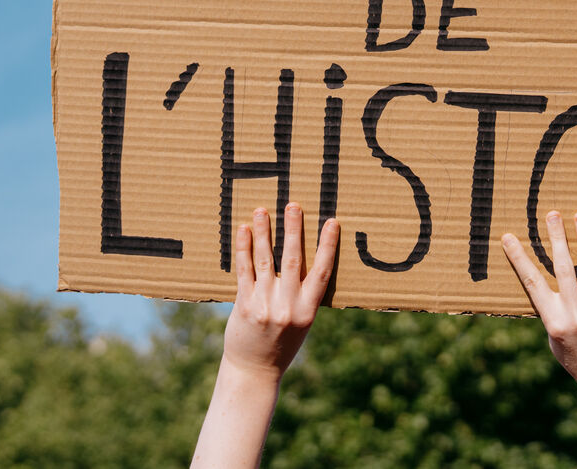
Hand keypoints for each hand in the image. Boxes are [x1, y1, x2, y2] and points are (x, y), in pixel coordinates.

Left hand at [222, 202, 339, 379]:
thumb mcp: (302, 323)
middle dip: (293, 230)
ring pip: (266, 261)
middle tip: (293, 205)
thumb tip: (304, 262)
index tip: (332, 222)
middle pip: (294, 260)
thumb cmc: (282, 344)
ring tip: (262, 210)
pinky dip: (244, 249)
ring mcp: (265, 305)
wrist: (254, 370)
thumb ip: (303, 296)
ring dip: (265, 233)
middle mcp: (288, 306)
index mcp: (308, 310)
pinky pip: (244, 271)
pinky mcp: (244, 305)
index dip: (328, 246)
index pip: (323, 272)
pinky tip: (244, 231)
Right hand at [503, 211, 576, 468]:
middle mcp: (575, 314)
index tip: (508, 237)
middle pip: (562, 268)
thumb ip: (551, 312)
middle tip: (551, 214)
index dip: (519, 258)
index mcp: (553, 321)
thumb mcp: (554, 341)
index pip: (532, 283)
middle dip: (555, 238)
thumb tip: (544, 284)